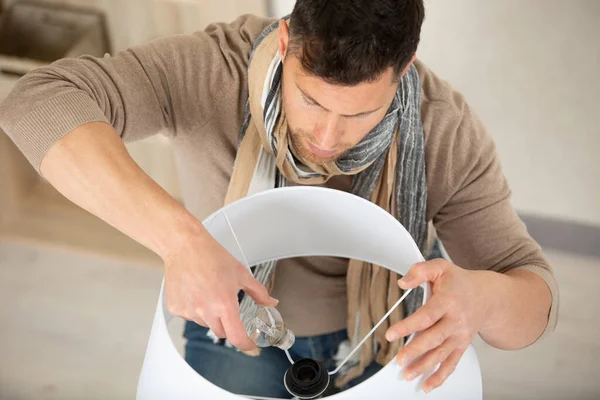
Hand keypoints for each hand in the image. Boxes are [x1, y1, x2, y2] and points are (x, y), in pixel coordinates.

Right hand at [163, 228, 277, 350]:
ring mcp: (189, 311)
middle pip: (221, 331)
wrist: (185, 247)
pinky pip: (190, 316)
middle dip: (227, 323)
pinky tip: (195, 291)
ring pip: (205, 323)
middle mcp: (205, 311)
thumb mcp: (241, 273)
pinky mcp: (176, 309)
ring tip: (208, 291)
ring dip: (210, 315)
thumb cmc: (212, 257)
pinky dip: (195, 308)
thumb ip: (258, 292)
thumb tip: (271, 302)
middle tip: (225, 303)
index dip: (246, 344)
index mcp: (224, 304)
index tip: (250, 345)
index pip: (236, 337)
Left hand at [385, 259, 492, 392]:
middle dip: (415, 351)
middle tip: (399, 359)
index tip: (390, 334)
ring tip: (408, 374)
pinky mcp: (461, 345)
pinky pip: (452, 363)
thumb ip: (420, 271)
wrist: (488, 296)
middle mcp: (456, 320)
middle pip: (434, 339)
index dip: (408, 326)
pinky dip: (440, 376)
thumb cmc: (460, 282)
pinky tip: (428, 385)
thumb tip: (402, 282)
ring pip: (442, 354)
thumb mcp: (440, 267)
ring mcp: (460, 335)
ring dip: (424, 367)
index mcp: (448, 301)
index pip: (426, 316)